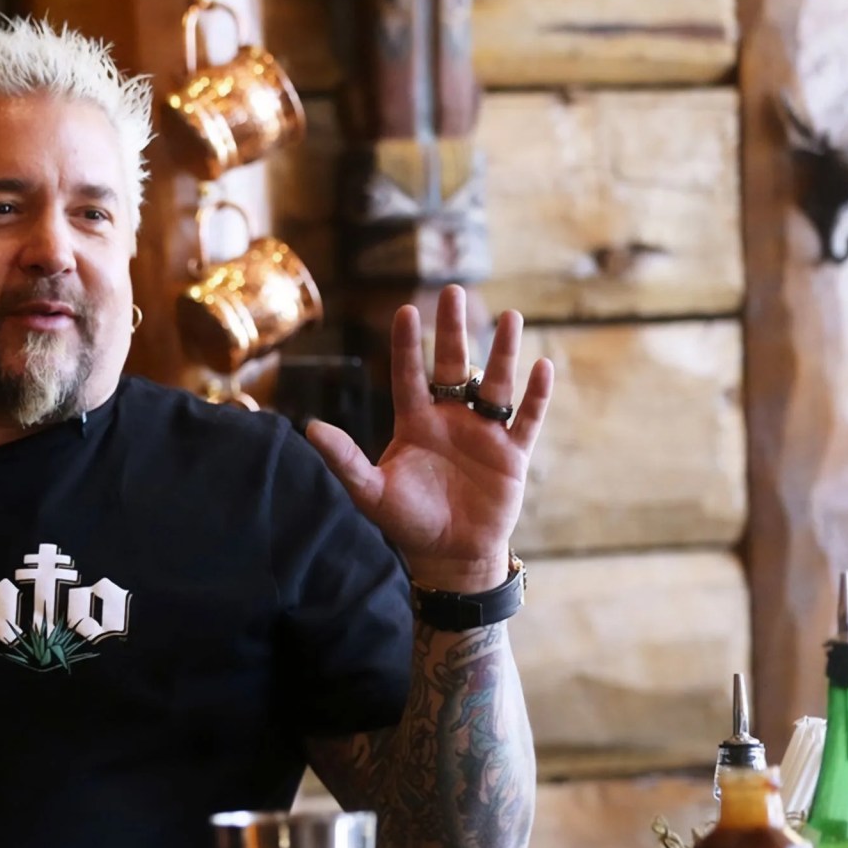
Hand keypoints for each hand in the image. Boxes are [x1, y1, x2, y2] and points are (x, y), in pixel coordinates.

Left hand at [304, 285, 554, 593]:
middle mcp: (450, 420)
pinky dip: (535, 395)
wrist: (449, 556)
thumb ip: (343, 459)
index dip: (408, 345)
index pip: (410, 376)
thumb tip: (307, 428)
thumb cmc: (407, 522)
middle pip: (453, 366)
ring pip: (495, 384)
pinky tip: (540, 366)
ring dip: (502, 353)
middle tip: (454, 291)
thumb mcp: (370, 491)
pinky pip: (527, 418)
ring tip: (509, 317)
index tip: (405, 310)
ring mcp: (484, 433)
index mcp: (415, 423)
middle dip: (453, 331)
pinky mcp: (512, 454)